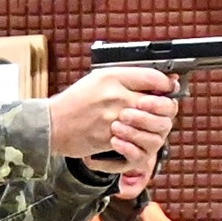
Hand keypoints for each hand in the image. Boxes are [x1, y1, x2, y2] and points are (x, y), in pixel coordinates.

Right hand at [47, 64, 179, 170]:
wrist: (51, 124)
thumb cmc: (75, 102)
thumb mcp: (99, 79)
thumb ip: (126, 78)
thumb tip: (155, 81)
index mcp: (113, 77)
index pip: (153, 77)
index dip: (167, 84)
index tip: (169, 87)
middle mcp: (116, 96)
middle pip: (159, 103)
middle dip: (165, 108)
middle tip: (162, 110)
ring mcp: (114, 119)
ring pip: (151, 125)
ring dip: (153, 127)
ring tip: (146, 125)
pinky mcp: (109, 138)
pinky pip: (136, 143)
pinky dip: (137, 142)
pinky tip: (132, 138)